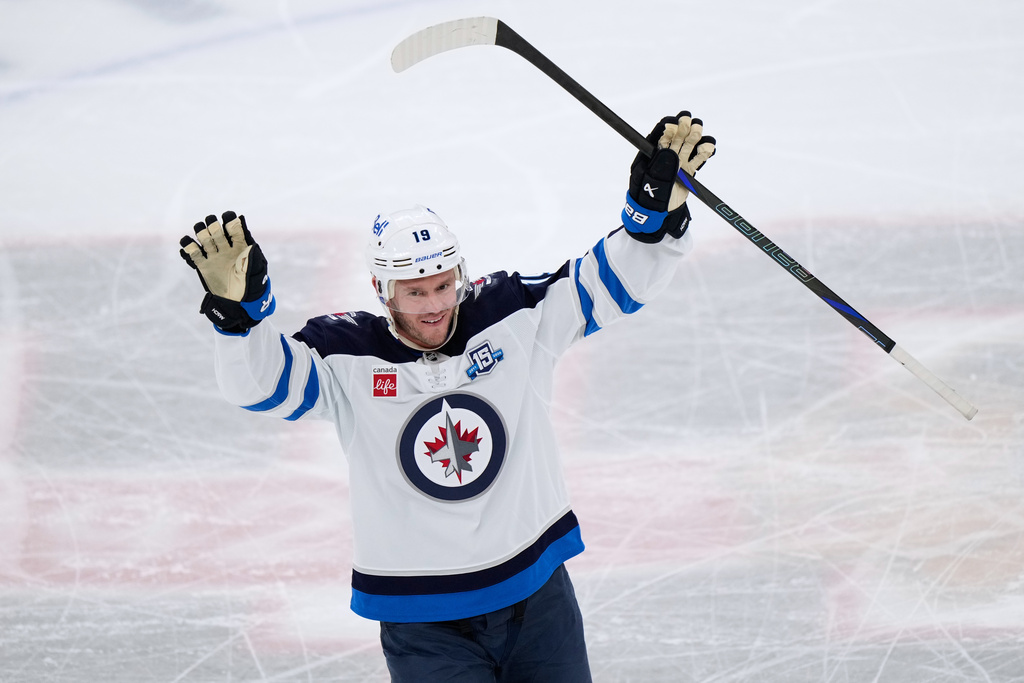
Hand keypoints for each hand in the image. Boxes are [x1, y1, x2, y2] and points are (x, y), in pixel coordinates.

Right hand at [179, 211, 275, 332]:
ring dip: (201, 232)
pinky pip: (194, 254)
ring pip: (205, 239)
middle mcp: (226, 249)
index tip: (227, 217)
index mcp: (241, 247)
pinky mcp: (203, 266)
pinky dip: (189, 247)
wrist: (239, 303)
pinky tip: (186, 242)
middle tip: (212, 225)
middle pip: (217, 231)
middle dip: (213, 225)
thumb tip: (252, 245)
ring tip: (201, 232)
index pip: (234, 230)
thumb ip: (253, 257)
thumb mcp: (256, 271)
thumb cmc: (251, 285)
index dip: (230, 222)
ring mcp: (214, 257)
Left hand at [622, 111, 715, 239]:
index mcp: (650, 158)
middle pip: (675, 139)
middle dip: (683, 129)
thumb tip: (670, 151)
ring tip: (700, 131)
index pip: (658, 138)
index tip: (674, 122)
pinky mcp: (687, 173)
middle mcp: (664, 158)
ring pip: (687, 147)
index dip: (666, 128)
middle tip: (690, 121)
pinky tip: (709, 146)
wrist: (657, 218)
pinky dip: (704, 153)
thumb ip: (660, 169)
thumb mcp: (651, 184)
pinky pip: (697, 160)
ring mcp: (677, 165)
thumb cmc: (648, 200)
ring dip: (695, 138)